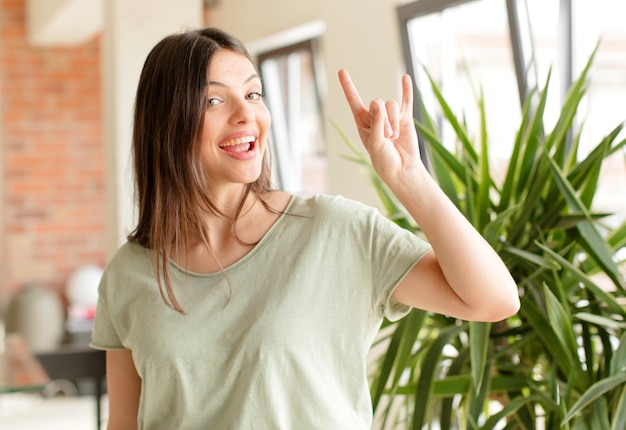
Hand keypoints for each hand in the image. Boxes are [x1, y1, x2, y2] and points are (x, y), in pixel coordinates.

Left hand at [338, 69, 422, 184]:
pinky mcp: (405, 118)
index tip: (341, 71)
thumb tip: (377, 102)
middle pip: (378, 103)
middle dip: (383, 120)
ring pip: (391, 105)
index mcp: (363, 122)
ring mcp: (391, 116)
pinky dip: (406, 90)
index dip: (348, 86)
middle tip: (387, 137)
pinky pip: (406, 100)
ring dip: (393, 121)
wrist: (402, 170)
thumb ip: (376, 123)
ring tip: (395, 137)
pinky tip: (405, 78)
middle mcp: (375, 116)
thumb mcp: (375, 143)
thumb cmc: (384, 160)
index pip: (354, 100)